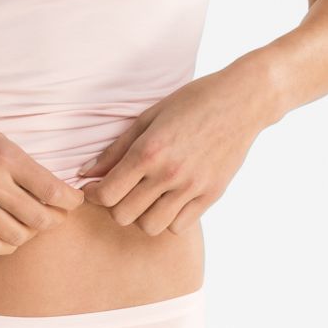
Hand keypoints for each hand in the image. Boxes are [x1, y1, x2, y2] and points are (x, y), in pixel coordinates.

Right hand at [0, 99, 85, 254]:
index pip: (53, 190)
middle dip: (56, 219)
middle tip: (56, 214)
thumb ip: (21, 163)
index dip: (71, 201)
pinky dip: (7, 245)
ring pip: (18, 235)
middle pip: (41, 218)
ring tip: (29, 223)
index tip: (74, 200)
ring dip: (31, 233)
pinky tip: (8, 235)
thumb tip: (51, 188)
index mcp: (5, 156)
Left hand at [78, 67, 267, 234]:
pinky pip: (179, 226)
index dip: (94, 195)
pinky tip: (170, 199)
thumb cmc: (191, 102)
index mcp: (149, 151)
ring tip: (146, 198)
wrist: (242, 101)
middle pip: (123, 215)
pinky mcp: (212, 195)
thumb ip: (115, 149)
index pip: (106, 194)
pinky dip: (169, 218)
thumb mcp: (148, 118)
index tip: (95, 188)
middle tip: (121, 191)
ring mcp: (192, 187)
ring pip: (150, 227)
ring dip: (142, 216)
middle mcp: (169, 173)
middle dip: (115, 206)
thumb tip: (85, 173)